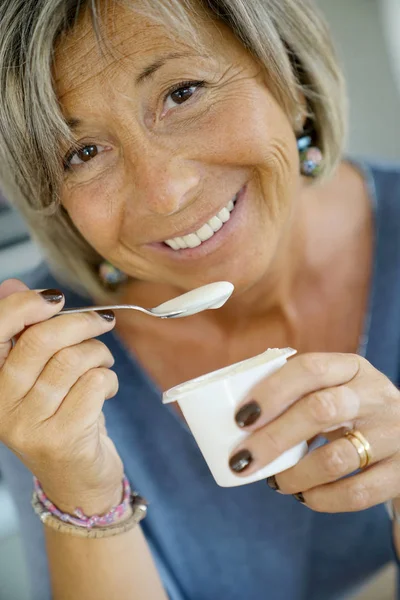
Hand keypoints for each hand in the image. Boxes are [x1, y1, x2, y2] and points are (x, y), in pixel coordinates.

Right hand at [0, 279, 122, 515]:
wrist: (76, 481)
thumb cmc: (59, 417)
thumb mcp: (36, 376)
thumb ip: (23, 332)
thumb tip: (10, 285)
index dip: (26, 306)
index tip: (56, 299)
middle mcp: (1, 405)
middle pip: (41, 341)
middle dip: (81, 322)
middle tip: (103, 322)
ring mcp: (29, 425)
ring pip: (73, 360)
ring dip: (99, 353)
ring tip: (104, 363)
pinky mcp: (61, 439)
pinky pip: (95, 384)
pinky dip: (109, 380)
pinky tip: (105, 390)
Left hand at [230, 352, 399, 511]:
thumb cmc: (352, 412)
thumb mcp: (334, 390)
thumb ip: (297, 396)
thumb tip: (235, 420)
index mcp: (352, 367)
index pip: (309, 369)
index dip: (271, 392)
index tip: (241, 418)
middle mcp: (376, 395)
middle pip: (321, 410)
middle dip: (274, 438)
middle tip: (243, 459)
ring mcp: (394, 433)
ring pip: (337, 458)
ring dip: (296, 475)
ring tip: (275, 482)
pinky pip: (358, 492)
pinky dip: (323, 499)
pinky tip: (305, 496)